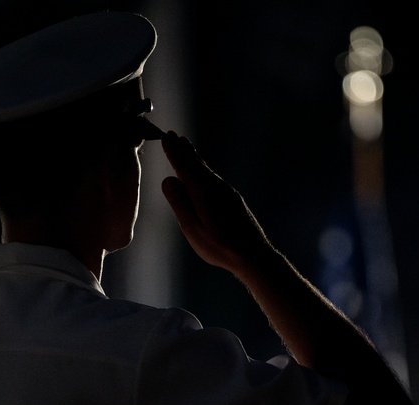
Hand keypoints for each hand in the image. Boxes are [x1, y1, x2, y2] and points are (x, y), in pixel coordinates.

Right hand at [160, 132, 272, 275]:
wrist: (253, 255)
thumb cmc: (220, 246)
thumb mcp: (193, 228)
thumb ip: (179, 203)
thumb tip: (168, 180)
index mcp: (203, 192)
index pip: (184, 167)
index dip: (174, 153)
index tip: (165, 138)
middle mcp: (216, 186)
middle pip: (196, 164)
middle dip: (183, 150)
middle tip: (173, 135)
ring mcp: (227, 191)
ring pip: (206, 169)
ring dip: (194, 157)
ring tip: (186, 147)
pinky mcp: (233, 198)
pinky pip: (213, 177)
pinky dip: (204, 169)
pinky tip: (203, 172)